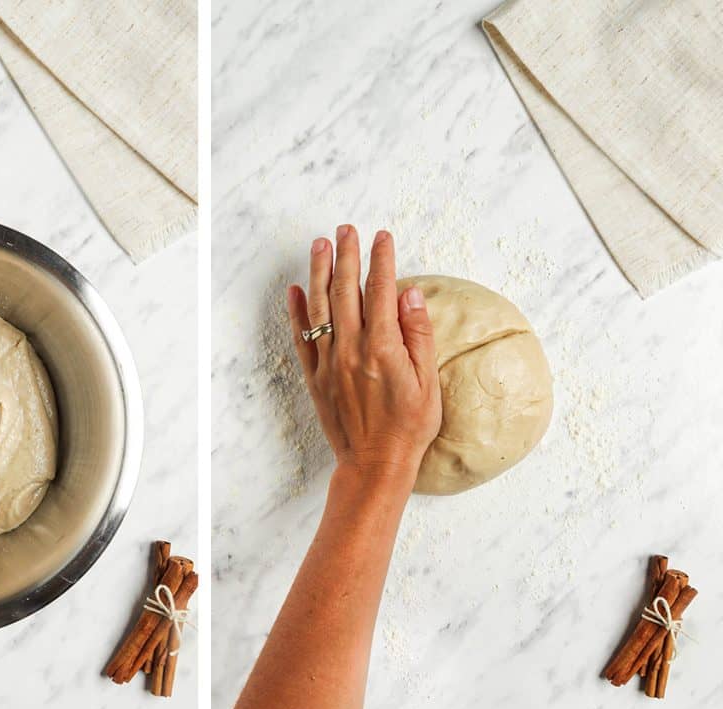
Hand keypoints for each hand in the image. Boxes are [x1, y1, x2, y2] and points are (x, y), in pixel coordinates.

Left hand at [287, 225, 440, 489]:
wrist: (375, 464)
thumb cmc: (408, 427)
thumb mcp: (427, 381)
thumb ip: (418, 334)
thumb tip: (409, 293)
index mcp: (383, 348)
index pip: (381, 291)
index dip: (382, 261)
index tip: (382, 237)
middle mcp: (351, 350)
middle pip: (346, 291)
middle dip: (347, 256)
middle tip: (346, 229)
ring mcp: (329, 363)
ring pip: (320, 308)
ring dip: (319, 273)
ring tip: (320, 246)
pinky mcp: (315, 378)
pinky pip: (302, 338)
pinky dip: (297, 312)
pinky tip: (296, 290)